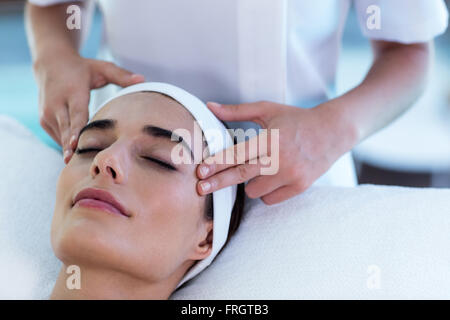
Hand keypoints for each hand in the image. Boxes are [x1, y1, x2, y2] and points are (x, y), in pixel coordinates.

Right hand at [33, 51, 144, 162]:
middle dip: (69, 146)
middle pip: (66, 128)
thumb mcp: (101, 68)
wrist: (50, 63)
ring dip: (69, 149)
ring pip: (61, 135)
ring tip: (79, 165)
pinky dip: (67, 145)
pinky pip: (58, 136)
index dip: (75, 130)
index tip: (74, 145)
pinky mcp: (44, 120)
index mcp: (72, 92)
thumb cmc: (83, 68)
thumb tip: (142, 79)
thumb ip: (121, 75)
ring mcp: (47, 113)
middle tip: (72, 163)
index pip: (76, 114)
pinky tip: (76, 156)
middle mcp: (56, 103)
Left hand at [196, 100, 353, 204]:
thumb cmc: (296, 119)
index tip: (200, 171)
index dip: (217, 163)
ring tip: (258, 169)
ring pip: (254, 191)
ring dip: (249, 183)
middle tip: (199, 189)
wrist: (332, 131)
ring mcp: (291, 175)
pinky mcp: (300, 187)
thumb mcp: (268, 110)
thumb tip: (209, 106)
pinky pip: (269, 199)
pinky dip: (265, 191)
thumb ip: (237, 111)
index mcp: (270, 139)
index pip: (238, 154)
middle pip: (242, 176)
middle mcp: (281, 159)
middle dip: (218, 183)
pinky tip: (270, 178)